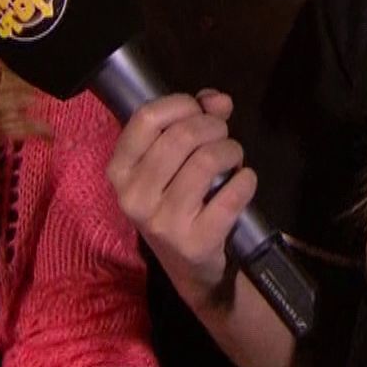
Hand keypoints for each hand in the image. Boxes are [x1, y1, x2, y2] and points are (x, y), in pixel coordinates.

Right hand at [106, 89, 258, 306]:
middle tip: (223, 137)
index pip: (146, 118)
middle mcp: (133, 196)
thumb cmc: (177, 201)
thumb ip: (193, 120)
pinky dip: (246, 180)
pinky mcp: (194, 242)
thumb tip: (219, 100)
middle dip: (213, 127)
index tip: (199, 112)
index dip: (181, 104)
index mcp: (120, 170)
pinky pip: (231, 195)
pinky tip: (244, 181)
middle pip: (181, 136)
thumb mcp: (173, 161)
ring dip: (231, 150)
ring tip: (233, 158)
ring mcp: (162, 222)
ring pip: (206, 161)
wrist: (191, 266)